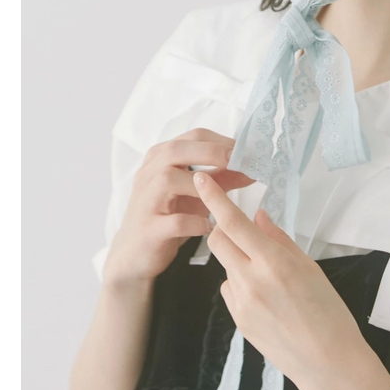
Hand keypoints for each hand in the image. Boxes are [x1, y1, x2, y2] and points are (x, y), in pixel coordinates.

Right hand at [102, 128, 254, 287]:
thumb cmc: (170, 215)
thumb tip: (252, 168)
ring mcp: (145, 200)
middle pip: (178, 150)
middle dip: (213, 153)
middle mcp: (149, 173)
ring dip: (202, 187)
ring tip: (223, 198)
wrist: (137, 252)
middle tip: (241, 162)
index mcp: (161, 157)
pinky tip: (209, 226)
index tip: (249, 151)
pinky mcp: (148, 229)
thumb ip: (223, 179)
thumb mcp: (198, 193)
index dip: (224, 141)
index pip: (194, 136)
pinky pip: (174, 222)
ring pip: (169, 179)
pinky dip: (195, 222)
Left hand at [192, 170, 373, 389]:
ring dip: (236, 257)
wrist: (329, 364)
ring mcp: (240, 303)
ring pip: (225, 265)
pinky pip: (230, 289)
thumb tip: (257, 216)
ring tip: (267, 273)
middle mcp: (251, 281)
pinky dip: (241, 282)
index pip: (234, 222)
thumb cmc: (329, 312)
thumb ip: (279, 239)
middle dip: (223, 228)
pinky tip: (266, 297)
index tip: (200, 177)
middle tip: (241, 228)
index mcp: (273, 262)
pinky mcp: (237, 320)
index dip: (214, 197)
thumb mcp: (309, 267)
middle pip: (218, 241)